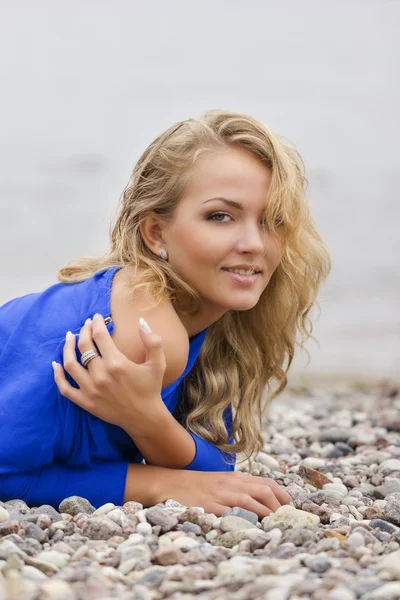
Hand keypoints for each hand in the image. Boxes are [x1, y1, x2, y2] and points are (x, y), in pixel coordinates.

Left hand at [52, 313, 165, 427]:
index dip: (97, 323)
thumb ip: (153, 341)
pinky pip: (64, 388)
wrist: (144, 417)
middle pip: (84, 346)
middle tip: (86, 324)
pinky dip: (58, 375)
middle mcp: (101, 375)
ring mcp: (90, 389)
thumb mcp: (158, 363)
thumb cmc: (151, 388)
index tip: (97, 317)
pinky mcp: (85, 402)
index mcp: (117, 363)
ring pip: (70, 364)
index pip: (100, 336)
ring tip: (69, 337)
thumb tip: (141, 321)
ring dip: (67, 348)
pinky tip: (56, 364)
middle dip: (83, 331)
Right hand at [151, 469, 292, 518]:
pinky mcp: (209, 506)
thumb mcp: (223, 482)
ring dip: (265, 514)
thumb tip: (263, 501)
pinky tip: (250, 530)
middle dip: (278, 506)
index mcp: (236, 478)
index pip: (267, 483)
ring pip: (250, 502)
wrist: (171, 483)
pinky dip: (242, 521)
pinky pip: (229, 514)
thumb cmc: (199, 485)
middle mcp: (231, 484)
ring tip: (273, 526)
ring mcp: (220, 495)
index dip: (283, 495)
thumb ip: (241, 488)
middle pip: (263, 491)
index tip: (291, 508)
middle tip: (285, 520)